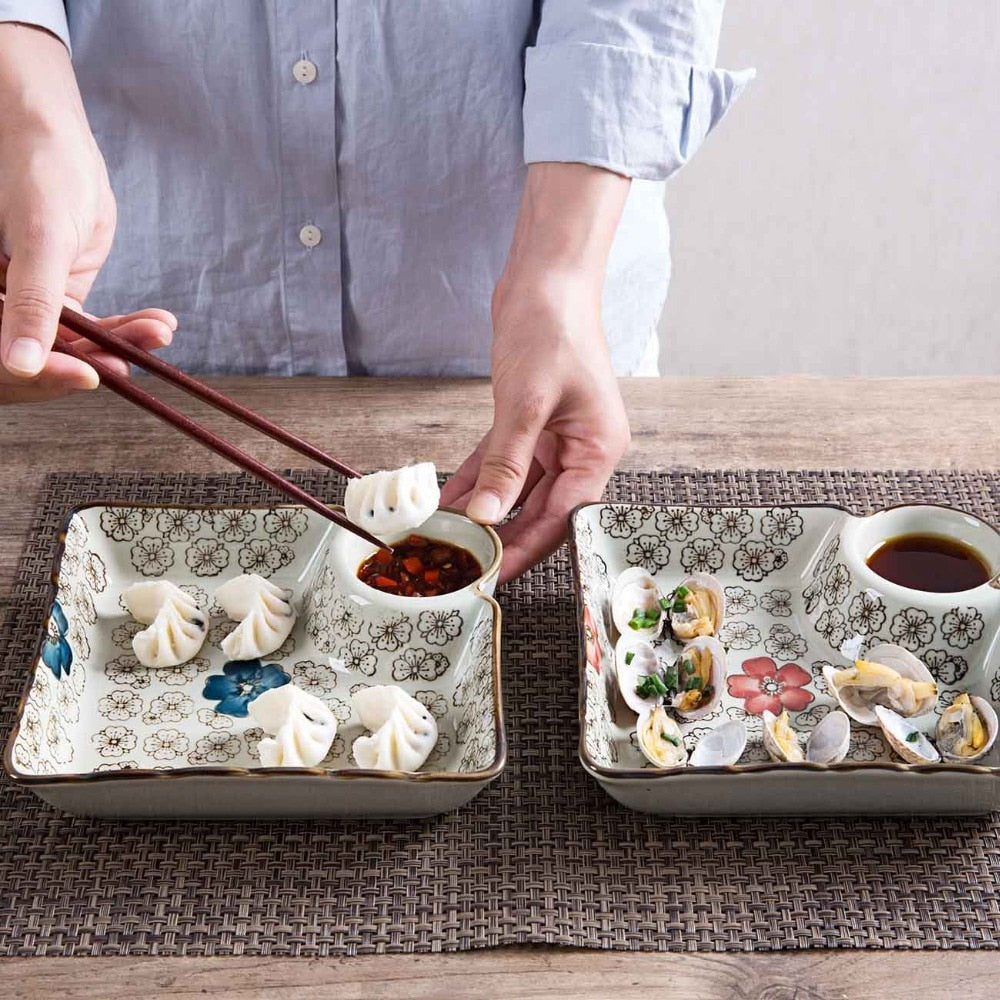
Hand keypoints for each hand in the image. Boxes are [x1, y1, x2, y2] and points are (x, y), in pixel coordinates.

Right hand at [0, 23, 173, 400]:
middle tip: (126, 363)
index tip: (88, 375)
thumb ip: (33, 303)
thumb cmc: (37, 173)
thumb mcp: (39, 239)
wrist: (59, 141)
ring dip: (118, 345)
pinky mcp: (61, 300)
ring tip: (158, 333)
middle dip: (86, 362)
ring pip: (73, 348)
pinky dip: (126, 330)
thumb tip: (22, 365)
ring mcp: (31, 308)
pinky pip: (92, 329)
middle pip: (40, 363)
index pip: (4, 359)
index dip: (43, 373)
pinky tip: (159, 325)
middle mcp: (1, 309)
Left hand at [440, 269, 629, 581]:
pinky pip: (501, 461)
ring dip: (486, 510)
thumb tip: (486, 516)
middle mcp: (582, 448)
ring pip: (519, 488)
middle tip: (467, 561)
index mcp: (599, 449)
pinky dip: (477, 478)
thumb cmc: (552, 328)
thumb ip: (506, 464)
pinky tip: (448, 500)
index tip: (495, 570)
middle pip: (542, 509)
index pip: (565, 516)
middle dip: (504, 535)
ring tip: (450, 537)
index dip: (529, 547)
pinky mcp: (529, 422)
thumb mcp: (526, 403)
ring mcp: (556, 436)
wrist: (546, 276)